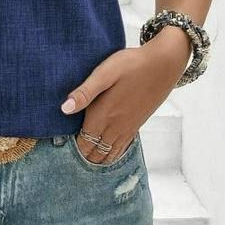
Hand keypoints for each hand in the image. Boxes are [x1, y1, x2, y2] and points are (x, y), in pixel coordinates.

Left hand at [60, 35, 189, 163]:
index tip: (61, 148)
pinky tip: (108, 153)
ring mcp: (128, 127)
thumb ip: (84, 92)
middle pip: (95, 152)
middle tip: (69, 158)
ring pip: (109, 153)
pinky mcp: (137, 124)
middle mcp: (115, 126)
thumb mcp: (105, 73)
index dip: (72, 149)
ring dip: (97, 158)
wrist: (163, 64)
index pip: (83, 143)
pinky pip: (122, 147)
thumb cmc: (132, 65)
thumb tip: (64, 109)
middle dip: (83, 156)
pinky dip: (112, 154)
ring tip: (86, 159)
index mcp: (103, 115)